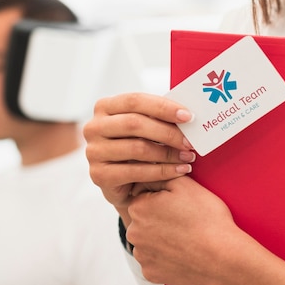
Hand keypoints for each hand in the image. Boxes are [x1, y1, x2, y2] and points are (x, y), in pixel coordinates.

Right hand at [83, 93, 196, 222]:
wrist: (124, 183)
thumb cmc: (138, 148)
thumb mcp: (145, 128)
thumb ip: (158, 117)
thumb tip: (187, 114)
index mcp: (104, 107)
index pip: (135, 101)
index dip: (163, 107)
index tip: (188, 117)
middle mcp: (94, 127)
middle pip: (135, 124)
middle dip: (168, 133)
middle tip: (191, 142)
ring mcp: (93, 152)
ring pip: (137, 148)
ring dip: (168, 154)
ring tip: (188, 157)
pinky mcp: (99, 175)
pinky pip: (135, 172)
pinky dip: (162, 171)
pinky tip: (179, 171)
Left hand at [127, 176, 243, 284]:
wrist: (223, 256)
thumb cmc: (207, 219)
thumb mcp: (185, 185)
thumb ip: (160, 175)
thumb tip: (149, 173)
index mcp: (138, 207)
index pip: (145, 197)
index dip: (165, 199)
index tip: (181, 206)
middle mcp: (133, 232)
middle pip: (145, 221)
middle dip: (160, 220)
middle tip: (185, 222)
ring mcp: (142, 256)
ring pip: (149, 242)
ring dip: (161, 240)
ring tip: (185, 239)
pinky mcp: (151, 274)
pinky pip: (155, 262)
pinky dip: (166, 259)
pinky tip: (183, 254)